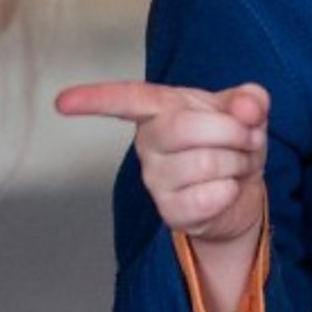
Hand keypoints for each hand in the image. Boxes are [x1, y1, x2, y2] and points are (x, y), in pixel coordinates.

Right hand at [55, 79, 268, 244]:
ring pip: (203, 163)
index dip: (94, 99)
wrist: (243, 189)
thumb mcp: (245, 110)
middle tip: (247, 138)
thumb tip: (248, 109)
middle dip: (231, 131)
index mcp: (159, 109)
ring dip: (237, 162)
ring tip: (236, 164)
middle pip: (184, 127)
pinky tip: (227, 189)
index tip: (62, 102)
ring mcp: (155, 180)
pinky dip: (231, 190)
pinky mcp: (170, 212)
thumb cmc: (231, 140)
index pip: (125, 99)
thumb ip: (249, 100)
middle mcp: (148, 143)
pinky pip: (207, 197)